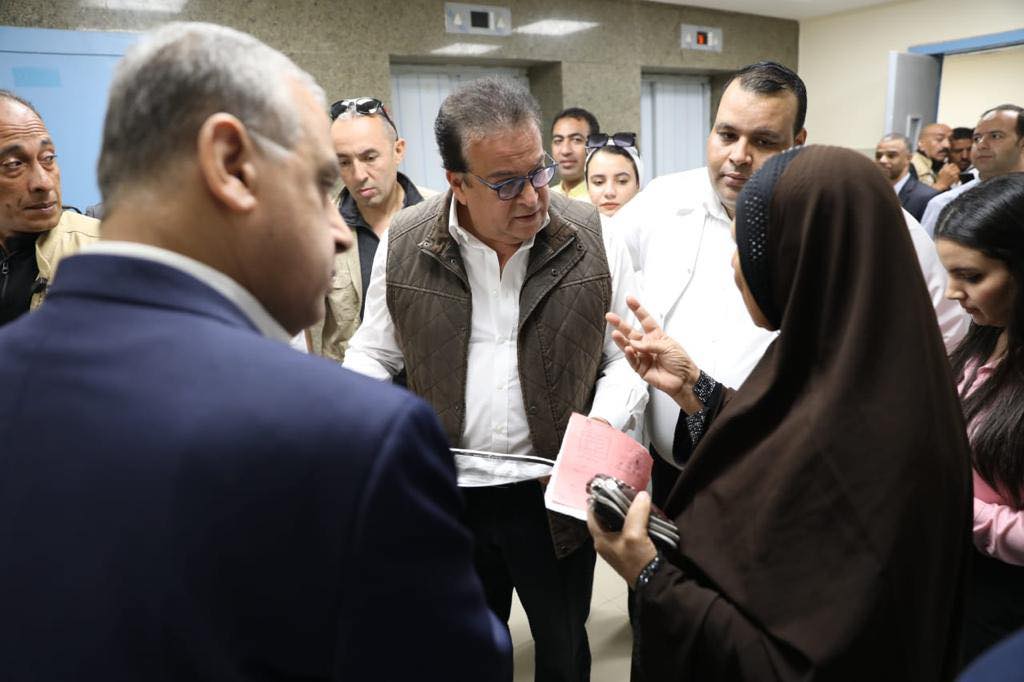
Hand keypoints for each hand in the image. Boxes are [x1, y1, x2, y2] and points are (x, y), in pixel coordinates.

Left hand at [587, 489, 657, 584]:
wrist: (653, 580)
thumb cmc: (637, 559)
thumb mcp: (635, 533)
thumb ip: (637, 512)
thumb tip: (642, 495)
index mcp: (600, 539)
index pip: (592, 515)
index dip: (597, 501)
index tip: (606, 489)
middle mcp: (605, 542)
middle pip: (605, 518)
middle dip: (614, 505)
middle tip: (623, 491)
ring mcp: (617, 547)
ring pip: (617, 524)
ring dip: (624, 513)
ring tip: (633, 499)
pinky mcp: (628, 549)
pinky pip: (626, 530)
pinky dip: (632, 521)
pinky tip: (640, 514)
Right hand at [606, 296, 702, 412]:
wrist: (684, 380)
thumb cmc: (681, 362)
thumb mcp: (668, 346)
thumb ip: (650, 344)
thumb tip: (634, 343)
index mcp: (656, 336)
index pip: (645, 320)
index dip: (637, 310)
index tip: (629, 300)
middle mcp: (647, 345)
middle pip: (631, 332)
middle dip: (620, 324)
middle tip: (610, 317)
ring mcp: (643, 357)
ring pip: (628, 346)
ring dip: (621, 340)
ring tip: (614, 333)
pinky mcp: (641, 369)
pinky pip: (632, 360)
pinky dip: (629, 355)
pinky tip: (628, 349)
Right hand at [934, 163, 959, 190]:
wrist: (941, 185)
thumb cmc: (940, 179)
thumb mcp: (940, 171)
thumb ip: (944, 167)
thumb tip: (947, 163)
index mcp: (945, 168)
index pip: (952, 164)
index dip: (954, 166)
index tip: (954, 168)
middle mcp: (949, 170)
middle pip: (956, 167)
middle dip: (956, 169)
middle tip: (956, 171)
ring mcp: (952, 174)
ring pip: (958, 170)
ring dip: (958, 172)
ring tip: (956, 174)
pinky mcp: (954, 178)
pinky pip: (958, 175)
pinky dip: (957, 178)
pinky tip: (955, 179)